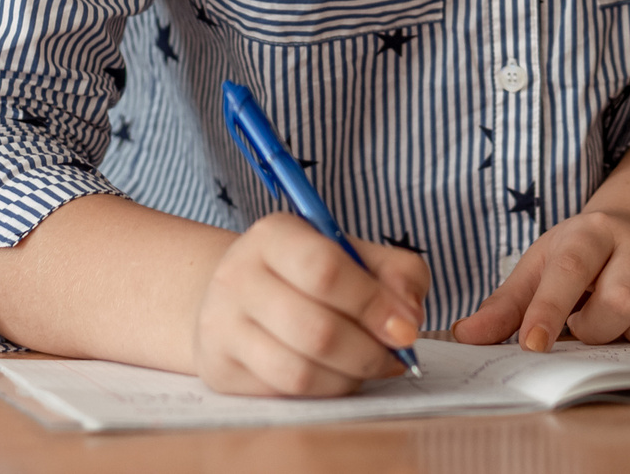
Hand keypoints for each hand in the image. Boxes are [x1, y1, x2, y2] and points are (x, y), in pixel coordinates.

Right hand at [190, 213, 428, 395]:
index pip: (324, 269)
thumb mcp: (354, 255)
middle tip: (396, 356)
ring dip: (351, 377)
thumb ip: (397, 274)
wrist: (239, 299)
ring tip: (369, 366)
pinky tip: (339, 376)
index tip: (406, 328)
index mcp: (273, 235)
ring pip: (302, 371)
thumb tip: (408, 319)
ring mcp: (222, 326)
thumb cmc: (308, 276)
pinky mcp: (221, 369)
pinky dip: (327, 391)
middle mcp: (238, 276)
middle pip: (316, 329)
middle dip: (370, 351)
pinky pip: (287, 394)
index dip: (373, 304)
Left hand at [451, 207, 629, 349]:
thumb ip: (506, 305)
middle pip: (621, 299)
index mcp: (588, 232)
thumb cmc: (580, 259)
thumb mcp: (539, 268)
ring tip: (623, 328)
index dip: (549, 310)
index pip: (568, 269)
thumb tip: (466, 336)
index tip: (532, 346)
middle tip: (587, 329)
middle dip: (598, 330)